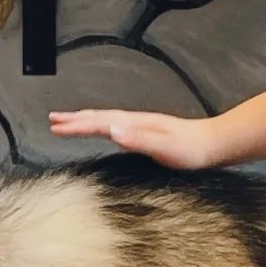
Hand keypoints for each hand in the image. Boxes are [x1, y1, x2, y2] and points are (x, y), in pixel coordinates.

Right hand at [49, 110, 223, 169]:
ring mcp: (140, 125)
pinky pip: (115, 126)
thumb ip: (138, 138)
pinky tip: (103, 130)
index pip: (99, 123)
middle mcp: (135, 121)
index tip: (55, 127)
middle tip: (52, 120)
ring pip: (106, 120)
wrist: (213, 144)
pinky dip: (101, 126)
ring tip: (69, 121)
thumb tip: (111, 130)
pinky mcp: (146, 133)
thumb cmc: (190, 150)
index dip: (76, 125)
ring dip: (86, 120)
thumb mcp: (163, 146)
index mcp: (134, 124)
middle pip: (99, 117)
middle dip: (74, 119)